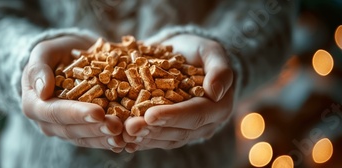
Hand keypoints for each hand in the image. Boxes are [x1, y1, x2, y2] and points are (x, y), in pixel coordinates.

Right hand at [21, 36, 125, 152]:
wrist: (69, 58)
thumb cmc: (54, 54)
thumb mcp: (44, 53)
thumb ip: (39, 68)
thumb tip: (42, 90)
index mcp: (34, 105)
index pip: (54, 113)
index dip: (76, 114)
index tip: (98, 112)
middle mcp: (48, 123)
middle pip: (72, 130)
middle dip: (95, 129)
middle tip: (117, 126)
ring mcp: (65, 129)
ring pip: (86, 138)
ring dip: (105, 138)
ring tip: (124, 135)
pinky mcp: (82, 131)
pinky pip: (95, 139)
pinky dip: (110, 140)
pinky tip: (126, 141)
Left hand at [123, 34, 234, 151]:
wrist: (184, 55)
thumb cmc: (199, 52)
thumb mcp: (211, 51)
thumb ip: (219, 69)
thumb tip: (215, 91)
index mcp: (218, 106)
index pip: (195, 115)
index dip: (173, 116)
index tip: (150, 115)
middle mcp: (205, 124)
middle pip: (178, 132)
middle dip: (153, 130)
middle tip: (129, 127)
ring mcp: (188, 131)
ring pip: (165, 140)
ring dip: (143, 138)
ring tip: (123, 133)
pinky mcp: (172, 132)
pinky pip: (156, 140)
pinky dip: (140, 140)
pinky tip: (122, 140)